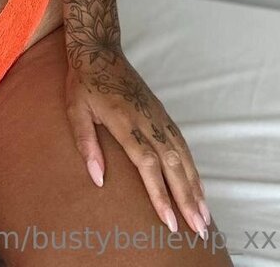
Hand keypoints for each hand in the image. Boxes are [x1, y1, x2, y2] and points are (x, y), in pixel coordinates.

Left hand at [64, 46, 212, 239]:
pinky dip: (193, 168)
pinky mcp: (162, 114)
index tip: (169, 220)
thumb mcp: (75, 110)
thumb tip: (98, 180)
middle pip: (173, 164)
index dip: (160, 193)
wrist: (99, 50)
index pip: (148, 163)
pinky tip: (198, 187)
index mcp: (125, 121)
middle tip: (197, 229)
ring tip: (204, 216)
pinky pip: (182, 144)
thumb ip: (86, 144)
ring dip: (195, 187)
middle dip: (186, 199)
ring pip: (183, 156)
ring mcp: (158, 116)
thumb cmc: (84, 83)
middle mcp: (147, 120)